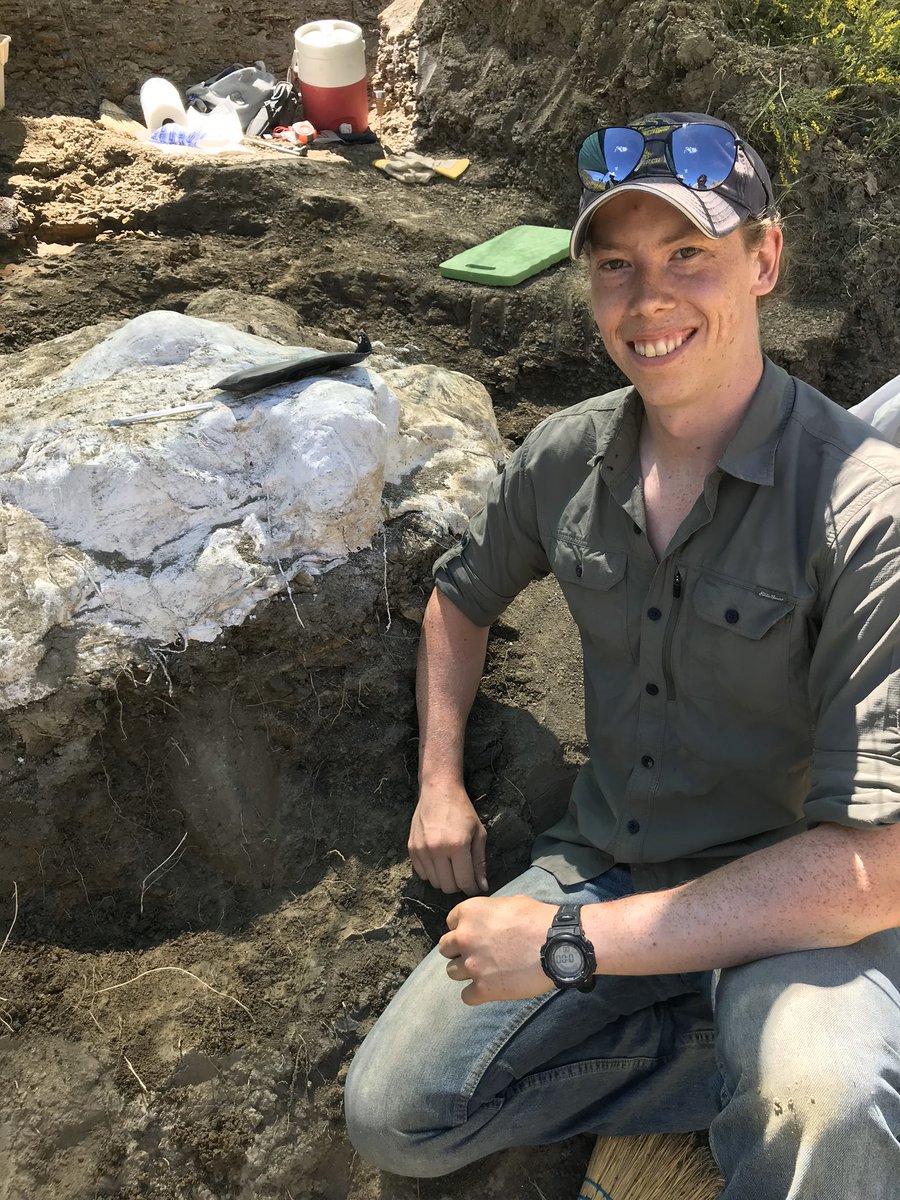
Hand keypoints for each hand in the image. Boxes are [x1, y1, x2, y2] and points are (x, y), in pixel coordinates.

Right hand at [408, 783, 487, 894]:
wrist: (438, 791)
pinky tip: (438, 861)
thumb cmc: (462, 810)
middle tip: (463, 874)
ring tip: (451, 866)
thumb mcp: (478, 833)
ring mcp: (422, 850)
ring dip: (445, 880)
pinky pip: (422, 874)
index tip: (475, 885)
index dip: (472, 887)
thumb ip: (480, 862)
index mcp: (457, 846)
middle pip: (448, 886)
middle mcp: (437, 850)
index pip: (464, 882)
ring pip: (434, 883)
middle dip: (459, 885)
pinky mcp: (411, 849)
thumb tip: (482, 887)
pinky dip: (432, 873)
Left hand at [438, 894, 555, 1004]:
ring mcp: (472, 964)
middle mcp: (465, 937)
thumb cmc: (538, 919)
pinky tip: (489, 989)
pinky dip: (476, 994)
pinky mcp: (483, 989)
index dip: (463, 929)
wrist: (557, 944)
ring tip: (485, 972)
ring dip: (466, 972)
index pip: (450, 923)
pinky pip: (466, 996)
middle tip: (477, 954)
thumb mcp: (510, 902)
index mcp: (470, 912)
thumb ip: (490, 912)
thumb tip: (487, 920)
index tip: (475, 935)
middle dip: (459, 951)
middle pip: (445, 948)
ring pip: (452, 972)